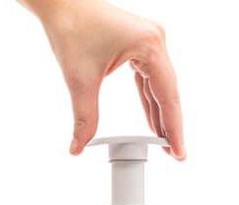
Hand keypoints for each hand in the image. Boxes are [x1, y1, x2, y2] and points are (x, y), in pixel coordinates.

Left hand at [26, 0, 184, 158]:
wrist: (61, 2)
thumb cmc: (71, 27)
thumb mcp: (79, 79)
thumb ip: (84, 117)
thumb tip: (78, 147)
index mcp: (150, 45)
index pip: (167, 96)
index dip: (173, 128)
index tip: (177, 152)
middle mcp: (156, 40)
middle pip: (168, 92)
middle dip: (169, 125)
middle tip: (174, 154)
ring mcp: (150, 41)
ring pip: (159, 87)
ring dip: (160, 114)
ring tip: (164, 142)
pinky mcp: (140, 43)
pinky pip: (148, 78)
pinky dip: (149, 99)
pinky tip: (152, 120)